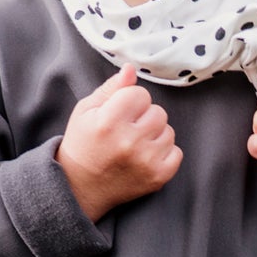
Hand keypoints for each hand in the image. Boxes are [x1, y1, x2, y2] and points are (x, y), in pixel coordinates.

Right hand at [56, 64, 181, 221]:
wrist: (80, 187)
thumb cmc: (82, 144)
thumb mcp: (86, 111)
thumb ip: (111, 88)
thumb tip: (131, 69)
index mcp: (109, 121)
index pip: (141, 94)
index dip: (130, 101)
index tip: (119, 114)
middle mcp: (130, 141)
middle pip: (158, 112)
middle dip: (144, 117)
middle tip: (126, 131)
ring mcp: (146, 161)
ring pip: (168, 131)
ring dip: (154, 135)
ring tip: (134, 145)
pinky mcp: (158, 177)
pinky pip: (176, 152)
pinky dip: (163, 153)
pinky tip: (144, 158)